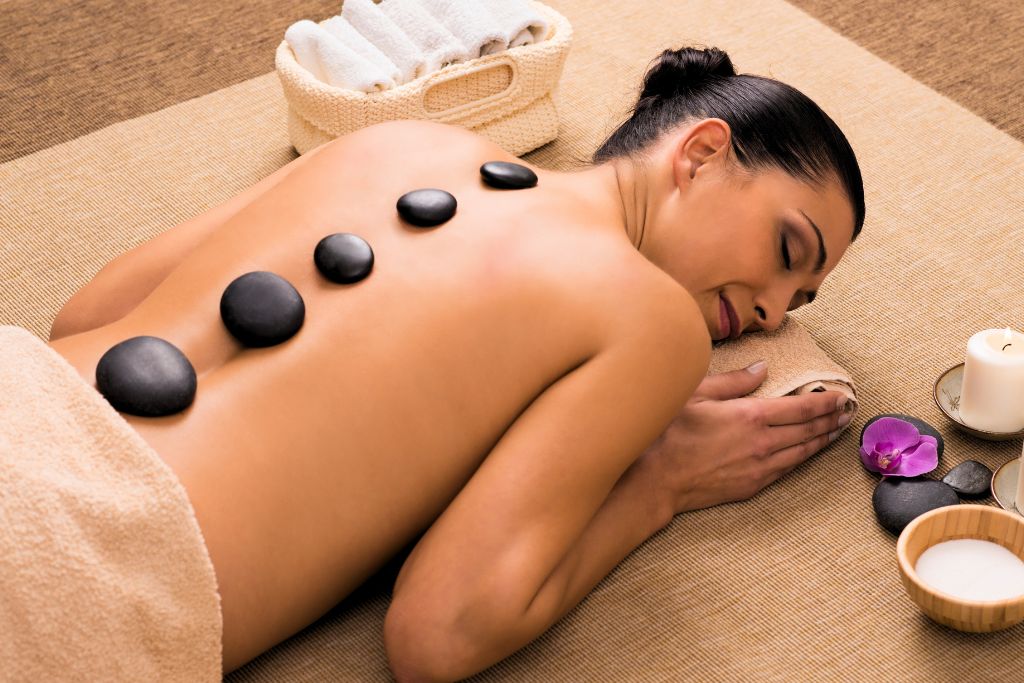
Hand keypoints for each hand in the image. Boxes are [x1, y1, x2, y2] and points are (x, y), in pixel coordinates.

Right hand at [639, 361, 852, 515]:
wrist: (658, 478)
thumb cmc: (670, 433)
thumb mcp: (697, 394)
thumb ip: (733, 381)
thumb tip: (761, 368)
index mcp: (751, 415)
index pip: (801, 407)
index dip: (825, 401)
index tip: (841, 395)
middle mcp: (762, 442)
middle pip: (808, 429)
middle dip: (831, 418)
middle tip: (848, 411)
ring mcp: (760, 466)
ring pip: (803, 451)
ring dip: (823, 439)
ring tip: (838, 429)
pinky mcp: (753, 484)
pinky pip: (788, 468)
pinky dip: (804, 457)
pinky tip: (810, 451)